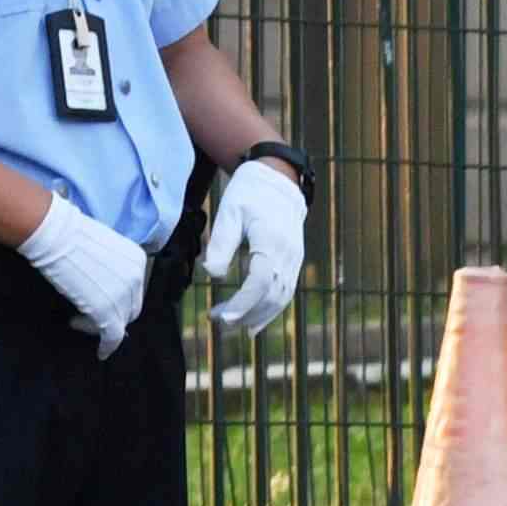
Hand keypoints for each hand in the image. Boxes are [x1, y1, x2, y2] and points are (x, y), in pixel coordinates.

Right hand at [15, 200, 148, 354]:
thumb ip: (109, 268)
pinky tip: (100, 352)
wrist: (55, 236)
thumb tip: (103, 286)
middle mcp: (136, 278)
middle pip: (130, 308)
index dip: (117, 300)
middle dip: (112, 315)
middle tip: (87, 317)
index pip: (134, 290)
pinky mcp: (107, 310)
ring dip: (99, 327)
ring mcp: (123, 294)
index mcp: (137, 260)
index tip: (98, 302)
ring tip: (78, 321)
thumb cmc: (69, 236)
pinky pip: (112, 335)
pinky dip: (107, 346)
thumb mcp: (101, 249)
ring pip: (119, 323)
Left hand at [198, 155, 312, 334]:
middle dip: (245, 314)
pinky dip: (270, 310)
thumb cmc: (248, 195)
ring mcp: (294, 260)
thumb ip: (221, 244)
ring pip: (281, 298)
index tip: (223, 316)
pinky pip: (285, 292)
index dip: (242, 303)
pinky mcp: (293, 262)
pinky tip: (253, 323)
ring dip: (257, 316)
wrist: (277, 180)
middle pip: (271, 296)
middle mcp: (288, 255)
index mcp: (271, 242)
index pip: (259, 282)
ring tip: (231, 325)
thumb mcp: (229, 213)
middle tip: (217, 320)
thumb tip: (212, 275)